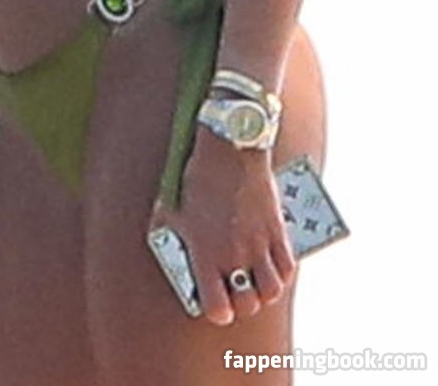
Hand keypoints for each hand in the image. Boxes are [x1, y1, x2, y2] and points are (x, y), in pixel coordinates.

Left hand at [152, 131, 295, 325]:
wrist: (229, 147)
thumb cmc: (196, 176)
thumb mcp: (171, 209)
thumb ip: (171, 237)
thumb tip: (171, 256)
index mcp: (206, 254)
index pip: (219, 308)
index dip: (218, 311)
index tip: (216, 304)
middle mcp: (235, 255)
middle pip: (248, 304)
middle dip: (241, 302)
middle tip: (235, 291)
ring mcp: (259, 244)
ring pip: (272, 291)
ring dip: (264, 290)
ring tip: (254, 279)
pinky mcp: (277, 231)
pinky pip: (287, 267)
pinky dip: (280, 271)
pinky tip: (270, 263)